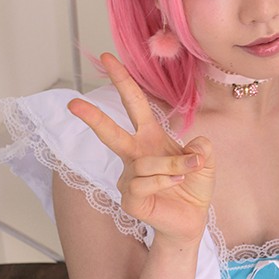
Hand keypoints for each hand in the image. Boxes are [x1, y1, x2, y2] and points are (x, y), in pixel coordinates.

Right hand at [67, 53, 214, 242]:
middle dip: (93, 117)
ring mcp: (129, 177)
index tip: (108, 58)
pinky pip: (144, 182)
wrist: (191, 221)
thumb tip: (195, 144)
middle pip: (111, 131)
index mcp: (150, 137)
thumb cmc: (192, 188)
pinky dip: (165, 180)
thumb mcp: (205, 161)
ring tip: (187, 171)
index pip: (134, 104)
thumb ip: (203, 147)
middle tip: (72, 103)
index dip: (123, 80)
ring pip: (146, 163)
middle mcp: (135, 155)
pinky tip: (174, 185)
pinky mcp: (129, 198)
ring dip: (173, 165)